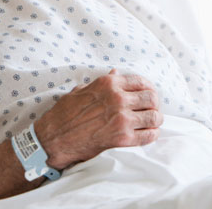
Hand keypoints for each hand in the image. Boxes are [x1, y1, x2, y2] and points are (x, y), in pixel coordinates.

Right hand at [34, 69, 162, 169]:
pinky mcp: (122, 139)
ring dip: (156, 119)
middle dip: (154, 104)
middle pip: (151, 98)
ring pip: (154, 117)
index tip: (148, 94)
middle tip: (151, 109)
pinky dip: (152, 135)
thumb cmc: (65, 113)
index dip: (148, 88)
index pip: (141, 82)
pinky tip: (149, 134)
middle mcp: (118, 99)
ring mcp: (122, 119)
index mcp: (108, 84)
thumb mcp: (82, 90)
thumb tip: (116, 72)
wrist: (54, 138)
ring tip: (152, 122)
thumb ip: (102, 82)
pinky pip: (149, 135)